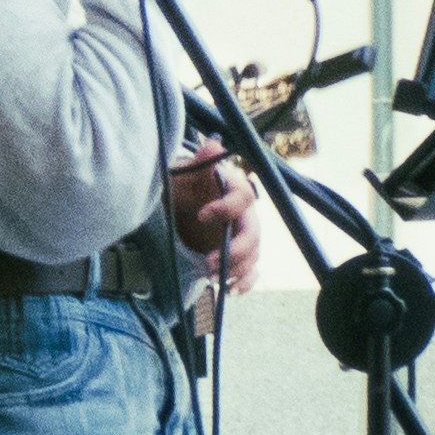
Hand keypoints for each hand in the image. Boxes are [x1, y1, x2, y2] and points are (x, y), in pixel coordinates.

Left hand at [167, 147, 260, 296]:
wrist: (180, 205)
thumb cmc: (183, 187)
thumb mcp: (186, 175)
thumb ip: (201, 164)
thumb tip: (213, 144)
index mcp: (234, 191)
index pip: (244, 197)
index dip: (227, 207)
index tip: (201, 215)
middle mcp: (245, 215)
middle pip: (254, 234)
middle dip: (235, 251)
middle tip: (207, 262)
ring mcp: (244, 237)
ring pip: (253, 255)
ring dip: (236, 270)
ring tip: (210, 278)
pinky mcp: (239, 256)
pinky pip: (252, 271)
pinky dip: (245, 282)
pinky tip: (229, 290)